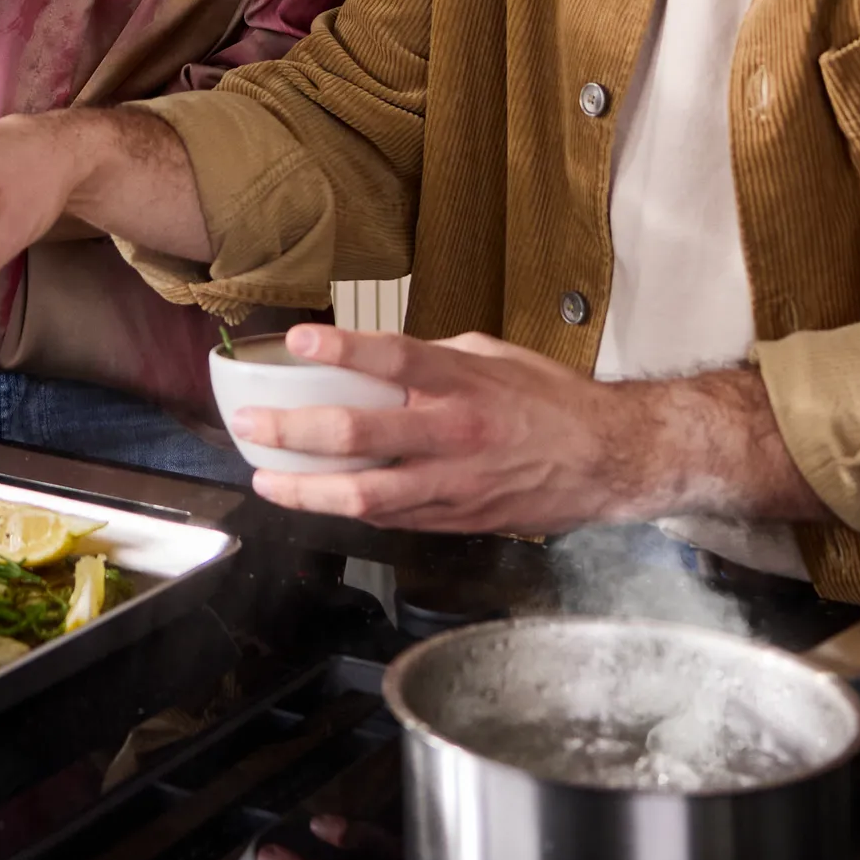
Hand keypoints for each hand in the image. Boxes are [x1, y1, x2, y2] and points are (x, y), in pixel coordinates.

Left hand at [223, 326, 688, 536]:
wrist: (609, 460)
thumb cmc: (552, 401)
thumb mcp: (494, 356)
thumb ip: (435, 359)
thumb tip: (380, 359)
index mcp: (465, 382)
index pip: (395, 357)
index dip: (343, 348)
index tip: (297, 339)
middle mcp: (455, 434)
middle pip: (360, 436)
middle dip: (294, 432)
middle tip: (250, 425)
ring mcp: (454, 485)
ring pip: (365, 496)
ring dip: (306, 490)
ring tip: (265, 479)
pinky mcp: (457, 520)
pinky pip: (391, 518)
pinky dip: (350, 509)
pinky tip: (318, 499)